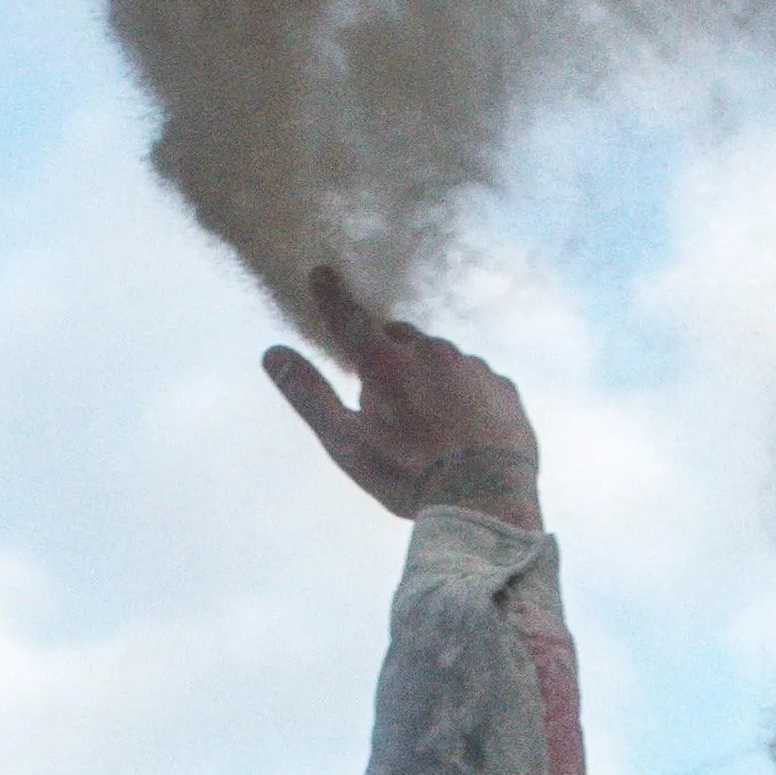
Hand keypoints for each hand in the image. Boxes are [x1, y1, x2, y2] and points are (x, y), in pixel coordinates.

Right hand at [262, 260, 536, 528]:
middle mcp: (432, 353)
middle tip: (388, 405)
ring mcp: (472, 367)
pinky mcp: (503, 388)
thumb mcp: (346, 442)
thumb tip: (272, 353)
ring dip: (430, 380)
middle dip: (389, 357)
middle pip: (401, 339)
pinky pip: (477, 382)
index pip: (350, 319)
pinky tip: (463, 434)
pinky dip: (466, 398)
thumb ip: (309, 395)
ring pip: (442, 361)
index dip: (332, 296)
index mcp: (387, 364)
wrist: (487, 500)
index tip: (321, 274)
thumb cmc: (407, 475)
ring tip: (430, 430)